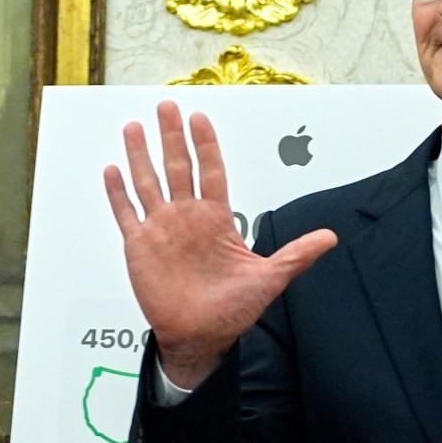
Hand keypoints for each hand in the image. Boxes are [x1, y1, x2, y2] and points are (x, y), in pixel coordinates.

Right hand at [101, 101, 336, 389]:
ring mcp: (162, 229)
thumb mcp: (270, 278)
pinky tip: (112, 170)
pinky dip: (118, 193)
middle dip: (172, 136)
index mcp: (216, 219)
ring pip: (148, 182)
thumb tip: (329, 238)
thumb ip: (297, 255)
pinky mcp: (140, 247)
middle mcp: (187, 218)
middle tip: (166, 106)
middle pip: (178, 166)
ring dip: (140, 155)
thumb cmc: (232, 310)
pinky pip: (126, 213)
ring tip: (134, 127)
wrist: (201, 336)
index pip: (211, 171)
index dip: (206, 144)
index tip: (200, 119)